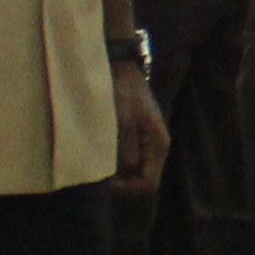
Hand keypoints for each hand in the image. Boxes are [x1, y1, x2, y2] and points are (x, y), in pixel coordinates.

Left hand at [110, 61, 170, 194]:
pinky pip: (124, 158)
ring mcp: (144, 143)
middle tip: (97, 168)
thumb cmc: (124, 90)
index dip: (128, 188)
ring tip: (95, 157)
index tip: (106, 180)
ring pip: (130, 170)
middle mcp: (154, 149)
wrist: (120, 67)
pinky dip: (110, 158)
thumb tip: (120, 173)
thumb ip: (125, 147)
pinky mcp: (133, 138)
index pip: (149, 184)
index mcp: (158, 146)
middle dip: (119, 179)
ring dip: (113, 168)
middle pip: (139, 179)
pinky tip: (97, 148)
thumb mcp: (123, 118)